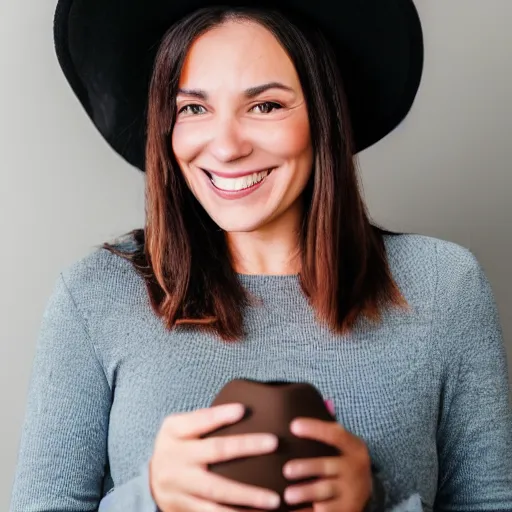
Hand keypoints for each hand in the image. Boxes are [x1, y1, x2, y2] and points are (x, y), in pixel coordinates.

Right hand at [149, 403, 281, 511]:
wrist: (151, 480)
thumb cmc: (177, 444)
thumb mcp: (179, 426)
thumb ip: (203, 419)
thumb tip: (243, 408)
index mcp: (174, 432)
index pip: (198, 420)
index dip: (219, 415)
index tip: (242, 409)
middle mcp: (175, 458)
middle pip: (214, 451)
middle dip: (245, 446)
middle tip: (273, 442)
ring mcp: (179, 486)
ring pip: (216, 491)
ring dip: (247, 495)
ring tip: (274, 498)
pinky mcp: (184, 508)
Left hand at [282, 414, 372, 511]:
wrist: (368, 491)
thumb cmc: (344, 459)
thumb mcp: (345, 443)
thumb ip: (330, 427)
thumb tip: (323, 400)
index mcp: (353, 447)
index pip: (335, 435)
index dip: (315, 429)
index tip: (293, 425)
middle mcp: (354, 468)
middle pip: (327, 466)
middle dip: (306, 468)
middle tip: (286, 470)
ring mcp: (350, 491)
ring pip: (324, 491)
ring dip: (305, 492)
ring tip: (287, 495)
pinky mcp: (346, 509)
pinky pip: (326, 510)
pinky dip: (309, 510)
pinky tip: (293, 510)